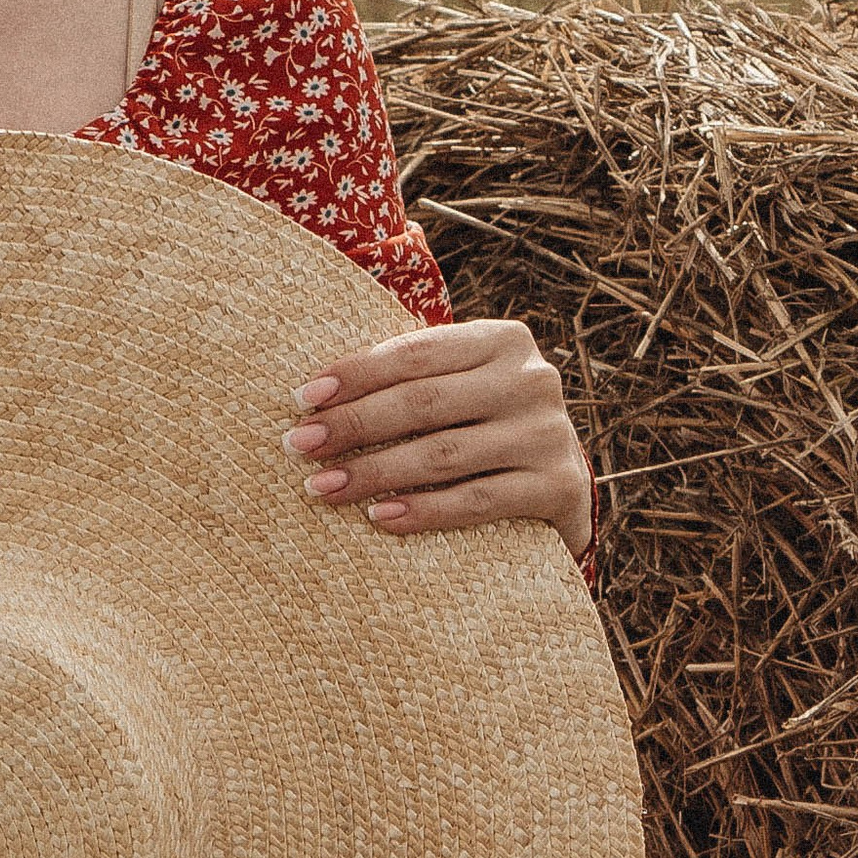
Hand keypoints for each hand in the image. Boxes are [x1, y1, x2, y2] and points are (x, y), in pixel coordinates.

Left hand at [284, 320, 593, 554]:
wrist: (558, 488)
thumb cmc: (483, 429)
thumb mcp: (458, 390)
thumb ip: (411, 380)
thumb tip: (314, 397)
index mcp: (504, 340)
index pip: (416, 354)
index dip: (356, 374)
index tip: (302, 399)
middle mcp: (532, 380)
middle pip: (424, 402)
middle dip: (354, 424)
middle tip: (298, 446)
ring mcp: (549, 434)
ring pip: (444, 453)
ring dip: (374, 472)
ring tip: (322, 486)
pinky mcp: (559, 486)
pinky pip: (477, 500)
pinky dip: (424, 511)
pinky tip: (379, 517)